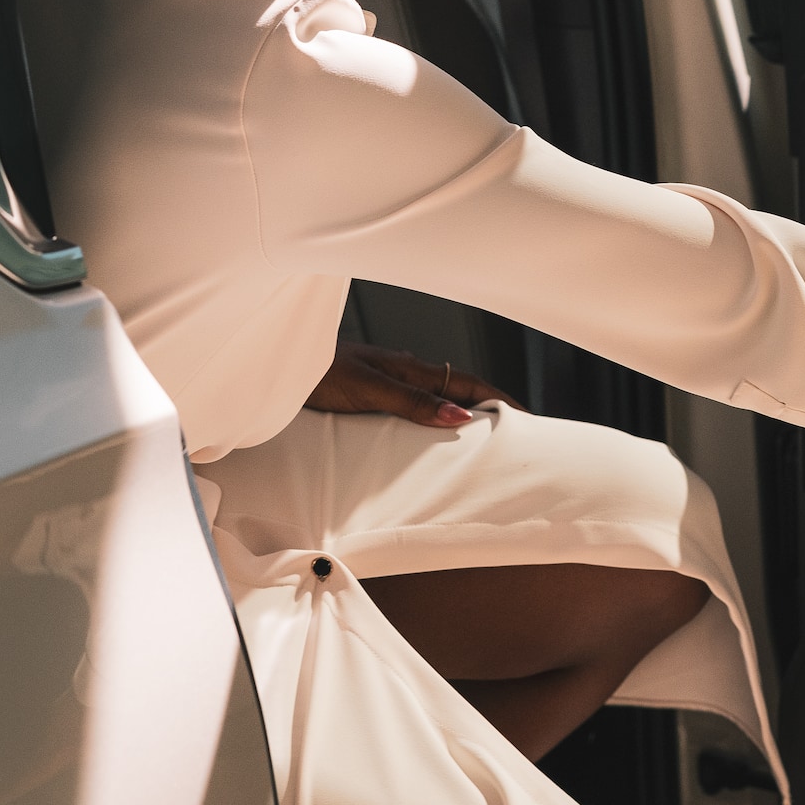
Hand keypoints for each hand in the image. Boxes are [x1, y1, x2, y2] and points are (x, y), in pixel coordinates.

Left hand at [305, 340, 523, 427]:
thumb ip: (410, 402)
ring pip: (436, 398)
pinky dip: (435, 420)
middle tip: (519, 433)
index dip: (498, 400)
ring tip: (485, 441)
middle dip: (489, 408)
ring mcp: (388, 382)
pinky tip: (433, 436)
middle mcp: (403, 372)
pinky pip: (415, 406)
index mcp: (408, 367)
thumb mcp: (366, 388)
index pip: (466, 383)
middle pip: (457, 390)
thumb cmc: (314, 373)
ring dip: (462, 414)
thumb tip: (461, 415)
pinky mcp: (370, 394)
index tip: (529, 419)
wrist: (274, 364)